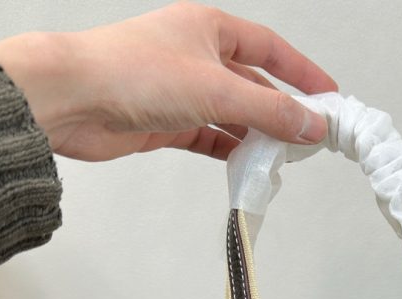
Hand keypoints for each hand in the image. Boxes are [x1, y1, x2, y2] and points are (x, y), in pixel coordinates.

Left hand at [0, 2, 336, 160]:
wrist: (72, 101)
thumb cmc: (133, 73)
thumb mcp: (218, 90)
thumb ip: (271, 112)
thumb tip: (313, 126)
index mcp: (209, 29)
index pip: (270, 48)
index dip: (302, 73)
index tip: (329, 97)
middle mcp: (196, 56)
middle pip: (253, 86)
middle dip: (282, 112)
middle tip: (310, 138)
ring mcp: (180, 91)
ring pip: (232, 115)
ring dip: (256, 136)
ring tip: (283, 158)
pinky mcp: (166, 122)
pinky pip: (210, 137)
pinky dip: (230, 151)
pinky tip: (247, 166)